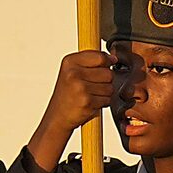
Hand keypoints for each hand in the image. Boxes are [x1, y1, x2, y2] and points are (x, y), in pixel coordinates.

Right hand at [29, 48, 120, 171]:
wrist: (58, 116)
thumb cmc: (68, 93)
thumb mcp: (72, 71)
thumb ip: (90, 61)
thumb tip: (113, 58)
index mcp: (70, 62)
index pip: (100, 57)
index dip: (108, 61)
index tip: (108, 64)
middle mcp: (73, 73)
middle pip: (108, 73)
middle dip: (106, 81)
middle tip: (93, 86)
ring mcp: (80, 87)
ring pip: (110, 87)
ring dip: (105, 93)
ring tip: (91, 95)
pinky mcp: (87, 101)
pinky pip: (108, 99)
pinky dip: (103, 102)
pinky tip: (91, 103)